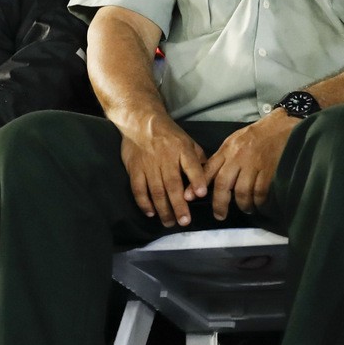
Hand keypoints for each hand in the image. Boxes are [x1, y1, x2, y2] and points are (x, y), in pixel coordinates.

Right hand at [118, 112, 207, 226]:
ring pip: (156, 190)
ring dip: (163, 209)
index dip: (197, 180)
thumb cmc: (169, 135)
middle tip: (184, 222)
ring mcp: (148, 164)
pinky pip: (138, 188)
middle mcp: (165, 158)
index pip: (191, 165)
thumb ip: (198, 160)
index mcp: (182, 149)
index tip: (202, 194)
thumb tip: (209, 179)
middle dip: (179, 205)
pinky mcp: (135, 168)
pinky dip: (144, 202)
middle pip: (173, 184)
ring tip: (170, 222)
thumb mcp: (188, 142)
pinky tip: (151, 212)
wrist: (141, 122)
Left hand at [202, 110, 292, 219]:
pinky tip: (258, 204)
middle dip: (219, 203)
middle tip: (220, 215)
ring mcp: (253, 164)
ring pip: (242, 192)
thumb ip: (223, 159)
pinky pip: (260, 192)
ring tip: (245, 209)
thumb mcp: (234, 141)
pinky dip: (258, 201)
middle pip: (223, 184)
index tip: (189, 198)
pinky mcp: (269, 170)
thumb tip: (211, 179)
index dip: (197, 185)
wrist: (280, 127)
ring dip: (243, 205)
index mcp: (227, 149)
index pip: (208, 169)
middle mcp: (237, 157)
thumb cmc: (256, 135)